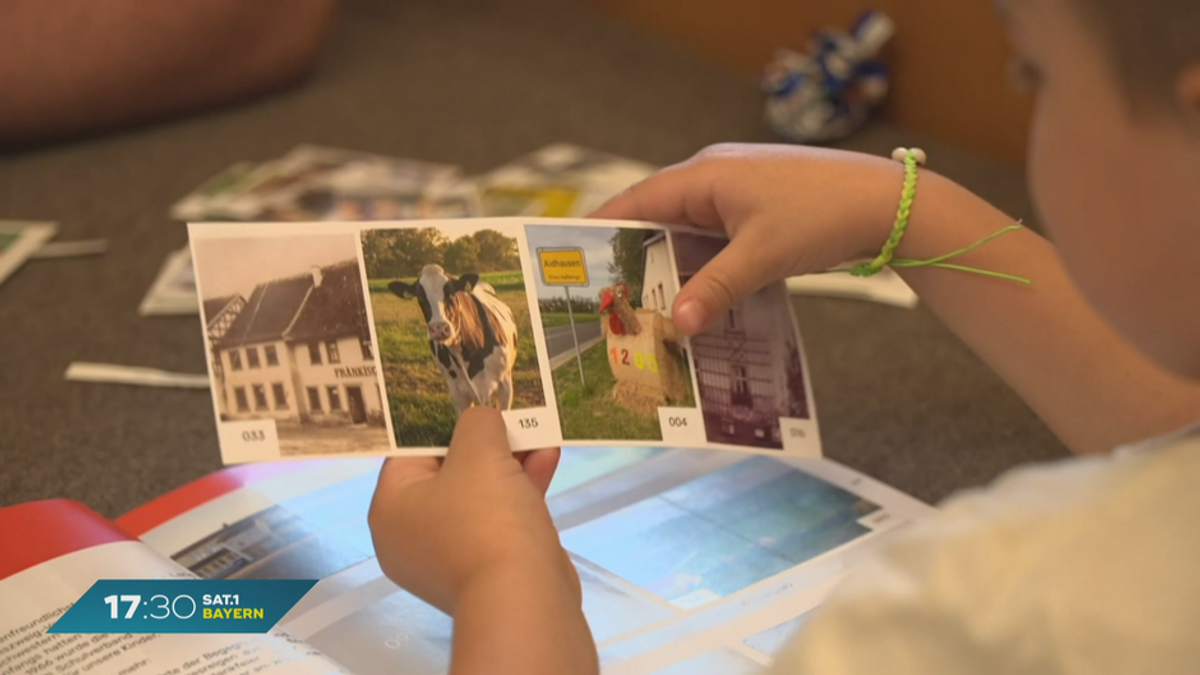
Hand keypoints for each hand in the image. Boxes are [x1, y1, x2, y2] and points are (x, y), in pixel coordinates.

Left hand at [368, 408, 576, 614]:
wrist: (524, 600)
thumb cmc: (486, 520)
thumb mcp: (479, 452)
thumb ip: (478, 424)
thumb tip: (482, 420)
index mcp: (391, 508)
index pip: (411, 451)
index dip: (445, 422)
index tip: (474, 403)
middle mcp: (412, 535)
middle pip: (448, 472)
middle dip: (488, 442)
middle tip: (510, 415)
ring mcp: (450, 556)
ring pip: (480, 495)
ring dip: (511, 462)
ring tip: (538, 431)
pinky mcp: (487, 568)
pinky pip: (500, 519)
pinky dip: (522, 491)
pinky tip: (547, 460)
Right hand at [592, 143, 902, 334]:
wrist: (889, 203)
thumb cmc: (822, 215)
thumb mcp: (762, 257)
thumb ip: (715, 289)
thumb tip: (676, 325)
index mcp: (704, 175)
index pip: (635, 201)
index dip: (603, 230)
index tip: (575, 261)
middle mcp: (714, 178)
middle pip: (658, 220)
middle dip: (636, 259)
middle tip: (609, 299)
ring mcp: (738, 195)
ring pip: (689, 234)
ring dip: (674, 268)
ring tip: (648, 308)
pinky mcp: (758, 212)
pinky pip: (716, 241)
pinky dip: (704, 268)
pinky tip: (699, 300)